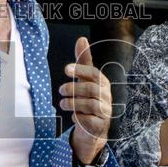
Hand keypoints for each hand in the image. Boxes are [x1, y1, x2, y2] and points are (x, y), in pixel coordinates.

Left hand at [60, 37, 111, 165]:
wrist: (92, 128)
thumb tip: (82, 38)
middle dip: (73, 88)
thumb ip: (83, 61)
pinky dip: (79, 118)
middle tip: (61, 90)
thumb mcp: (83, 80)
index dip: (81, 70)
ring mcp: (105, 112)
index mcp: (103, 83)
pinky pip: (89, 120)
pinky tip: (74, 116)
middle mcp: (106, 96)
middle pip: (91, 89)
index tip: (66, 69)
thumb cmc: (87, 98)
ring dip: (73, 103)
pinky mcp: (100, 126)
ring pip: (90, 104)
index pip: (94, 74)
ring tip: (63, 103)